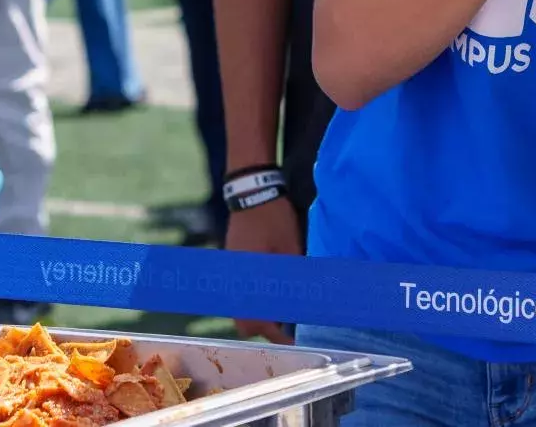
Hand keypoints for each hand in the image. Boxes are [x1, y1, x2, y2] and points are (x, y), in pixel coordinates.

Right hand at [225, 201, 302, 343]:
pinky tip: (272, 293)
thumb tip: (304, 302)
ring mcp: (231, 275)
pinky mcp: (233, 266)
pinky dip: (254, 300)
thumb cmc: (274, 219)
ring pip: (241, 309)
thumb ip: (294, 277)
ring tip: (284, 311)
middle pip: (245, 323)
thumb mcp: (291, 249)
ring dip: (259, 314)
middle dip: (265, 329)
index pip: (259, 322)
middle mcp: (234, 283)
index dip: (278, 336)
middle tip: (289, 328)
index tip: (294, 343)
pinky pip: (240, 294)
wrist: (252, 192)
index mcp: (247, 282)